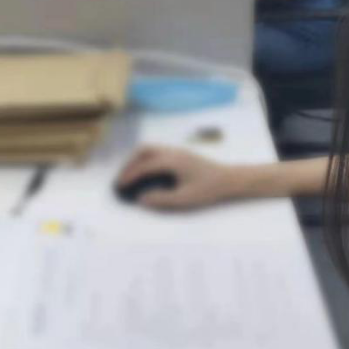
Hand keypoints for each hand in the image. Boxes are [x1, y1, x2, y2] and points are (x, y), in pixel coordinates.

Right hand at [116, 146, 240, 210]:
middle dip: (130, 164)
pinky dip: (146, 159)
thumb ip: (161, 199)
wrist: (228, 179)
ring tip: (131, 175)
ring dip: (137, 160)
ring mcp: (177, 151)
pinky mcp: (180, 154)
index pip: (144, 166)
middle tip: (122, 180)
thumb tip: (142, 199)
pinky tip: (146, 173)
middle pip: (143, 151)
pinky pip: (157, 152)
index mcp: (172, 161)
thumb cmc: (208, 189)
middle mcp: (172, 152)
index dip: (129, 176)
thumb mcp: (184, 199)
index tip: (120, 186)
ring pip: (150, 149)